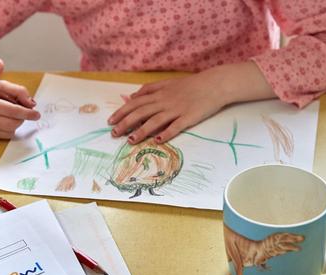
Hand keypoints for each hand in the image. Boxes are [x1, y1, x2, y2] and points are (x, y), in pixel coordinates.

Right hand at [0, 79, 39, 140]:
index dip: (27, 112)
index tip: (36, 114)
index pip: (11, 111)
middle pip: (13, 123)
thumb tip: (32, 104)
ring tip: (7, 114)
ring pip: (9, 132)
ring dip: (14, 124)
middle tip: (22, 111)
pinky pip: (2, 136)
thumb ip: (17, 90)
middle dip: (21, 118)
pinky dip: (5, 129)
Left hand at [108, 61, 275, 143]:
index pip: (135, 103)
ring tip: (131, 140)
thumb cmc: (191, 84)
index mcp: (159, 93)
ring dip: (141, 131)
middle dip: (125, 123)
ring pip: (155, 121)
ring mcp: (177, 109)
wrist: (215, 84)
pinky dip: (166, 133)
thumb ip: (150, 89)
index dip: (122, 112)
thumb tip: (132, 96)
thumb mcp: (168, 83)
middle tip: (114, 134)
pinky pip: (176, 126)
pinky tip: (157, 141)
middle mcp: (165, 101)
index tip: (110, 121)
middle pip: (141, 112)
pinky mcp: (189, 117)